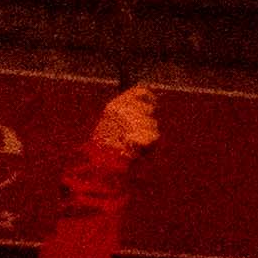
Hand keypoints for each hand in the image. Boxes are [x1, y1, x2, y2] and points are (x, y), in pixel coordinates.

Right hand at [67, 83, 161, 198]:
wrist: (102, 166)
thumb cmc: (104, 150)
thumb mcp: (109, 126)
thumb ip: (125, 114)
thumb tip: (146, 106)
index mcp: (114, 107)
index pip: (139, 91)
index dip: (149, 97)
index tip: (153, 103)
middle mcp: (125, 111)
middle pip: (148, 109)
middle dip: (147, 120)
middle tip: (137, 133)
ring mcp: (135, 121)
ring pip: (152, 124)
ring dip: (146, 134)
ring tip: (131, 145)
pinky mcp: (144, 133)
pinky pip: (154, 136)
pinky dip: (149, 145)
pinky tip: (137, 150)